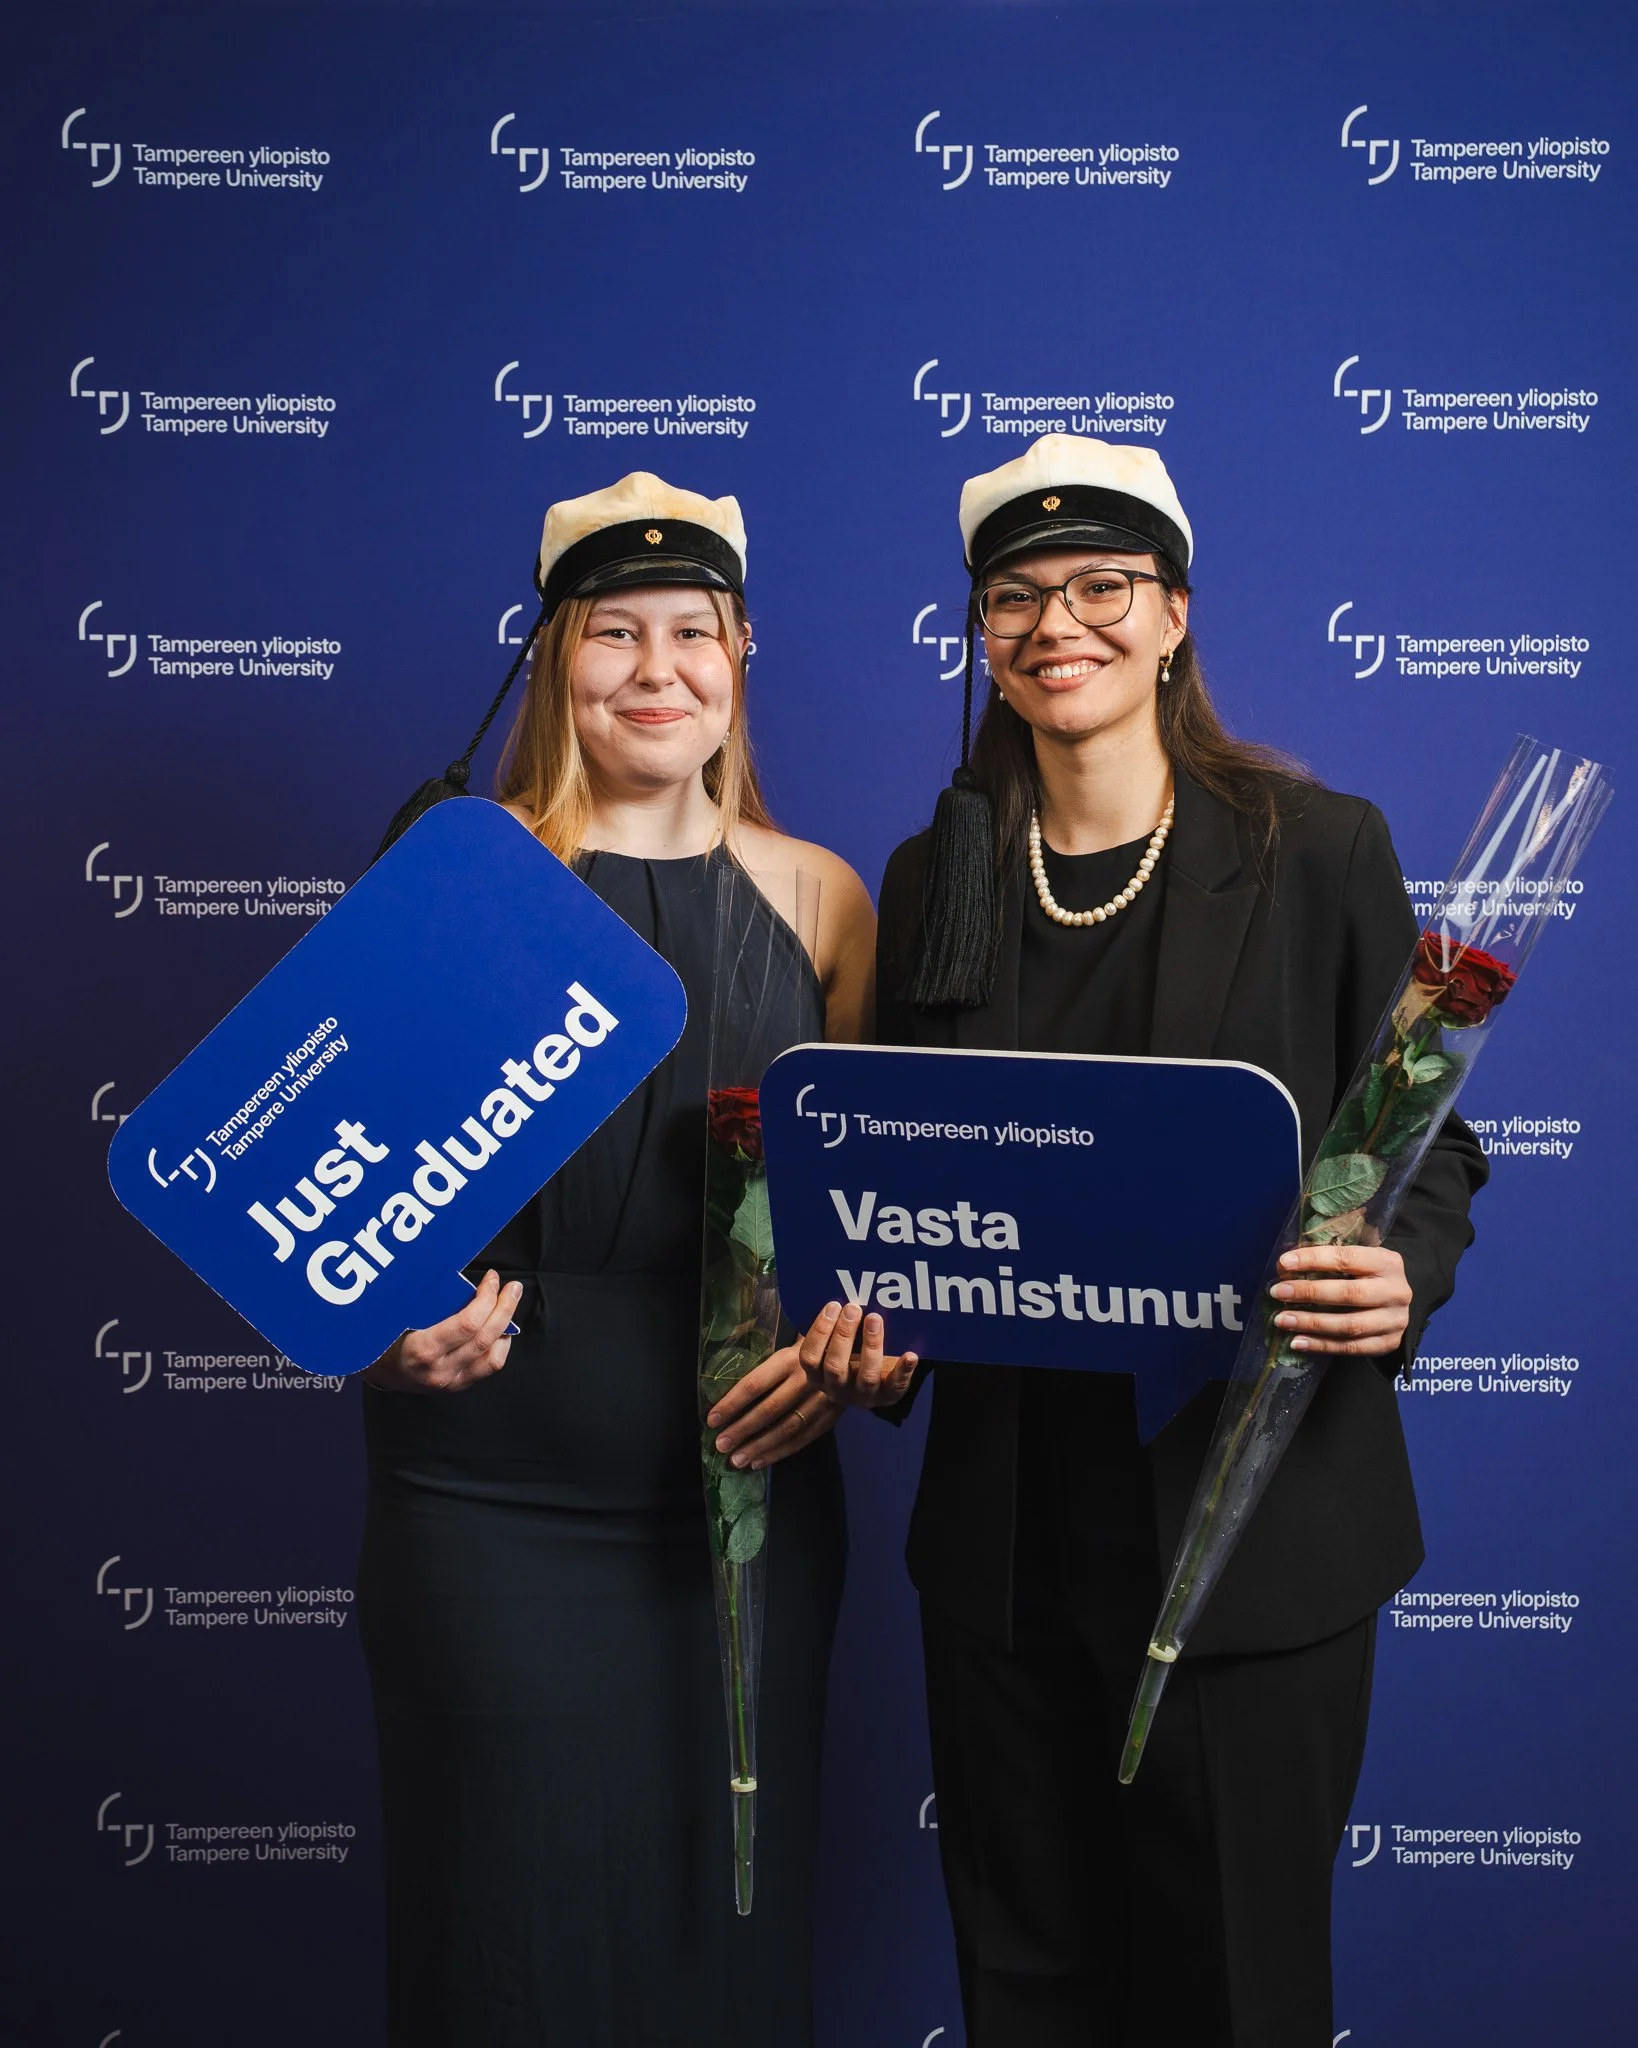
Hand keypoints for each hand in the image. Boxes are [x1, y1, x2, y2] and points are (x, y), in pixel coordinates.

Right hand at [362, 1269, 521, 1392]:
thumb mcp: (402, 1316)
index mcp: (422, 1350)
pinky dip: (500, 1345)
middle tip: (512, 1287)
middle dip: (504, 1307)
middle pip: (485, 1338)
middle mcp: (439, 1371)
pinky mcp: (458, 1386)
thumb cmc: (386, 1337)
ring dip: (506, 1327)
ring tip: (508, 1304)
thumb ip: (432, 1303)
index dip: (486, 1298)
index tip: (491, 1278)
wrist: (378, 1371)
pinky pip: (489, 1367)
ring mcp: (450, 1382)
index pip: (467, 1324)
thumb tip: (466, 1279)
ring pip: (493, 1356)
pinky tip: (500, 1328)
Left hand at [707, 1345, 841, 1471]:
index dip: (732, 1403)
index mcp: (789, 1359)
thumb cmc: (812, 1347)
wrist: (854, 1358)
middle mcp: (805, 1380)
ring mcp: (820, 1401)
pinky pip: (802, 1439)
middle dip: (742, 1430)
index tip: (712, 1419)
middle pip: (769, 1410)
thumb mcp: (789, 1340)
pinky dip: (779, 1452)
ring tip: (736, 1460)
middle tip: (720, 1445)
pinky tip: (759, 1461)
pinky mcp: (830, 1418)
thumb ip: (763, 1349)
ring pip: (786, 1429)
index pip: (755, 1384)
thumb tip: (727, 1348)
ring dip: (759, 1447)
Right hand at [799, 1300, 918, 1407]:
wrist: (872, 1382)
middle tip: (854, 1308)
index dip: (820, 1332)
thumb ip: (829, 1326)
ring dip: (871, 1345)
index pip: (810, 1358)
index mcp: (817, 1375)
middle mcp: (836, 1389)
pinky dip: (903, 1370)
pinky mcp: (887, 1397)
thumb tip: (831, 1288)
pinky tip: (911, 1354)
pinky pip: (896, 1386)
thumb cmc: (848, 1354)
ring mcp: (863, 1396)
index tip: (833, 1306)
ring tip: (875, 1318)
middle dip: (844, 1335)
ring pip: (866, 1376)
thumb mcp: (832, 1345)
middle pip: (835, 1367)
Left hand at [1269, 1244, 1411, 1356]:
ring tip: (1282, 1320)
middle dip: (1309, 1292)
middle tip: (1278, 1292)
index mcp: (1387, 1262)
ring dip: (1311, 1323)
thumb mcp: (1358, 1261)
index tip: (1284, 1263)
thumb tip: (1284, 1266)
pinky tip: (1297, 1341)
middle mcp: (1395, 1291)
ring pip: (1349, 1325)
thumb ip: (1328, 1261)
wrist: (1397, 1302)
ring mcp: (1395, 1320)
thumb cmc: (1367, 1276)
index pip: (1347, 1258)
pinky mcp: (1388, 1343)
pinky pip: (1351, 1347)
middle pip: (1349, 1294)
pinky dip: (1321, 1345)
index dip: (1314, 1259)